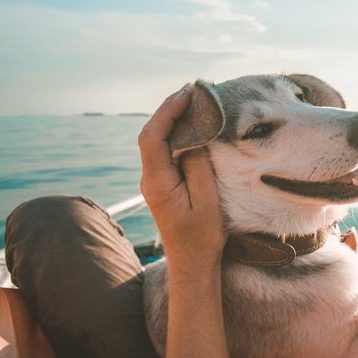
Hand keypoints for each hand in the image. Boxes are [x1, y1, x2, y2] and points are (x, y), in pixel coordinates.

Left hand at [139, 85, 236, 357]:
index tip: (188, 94)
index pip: (153, 136)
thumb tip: (191, 139)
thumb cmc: (202, 238)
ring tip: (194, 102)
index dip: (168, 111)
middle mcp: (150, 179)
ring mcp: (154, 182)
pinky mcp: (163, 184)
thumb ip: (197, 167)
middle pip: (151, 134)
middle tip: (193, 91)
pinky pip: (164, 151)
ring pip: (156, 141)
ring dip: (172, 120)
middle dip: (169, 109)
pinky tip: (192, 127)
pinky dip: (176, 133)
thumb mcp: (207, 202)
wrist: (192, 265)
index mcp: (158, 182)